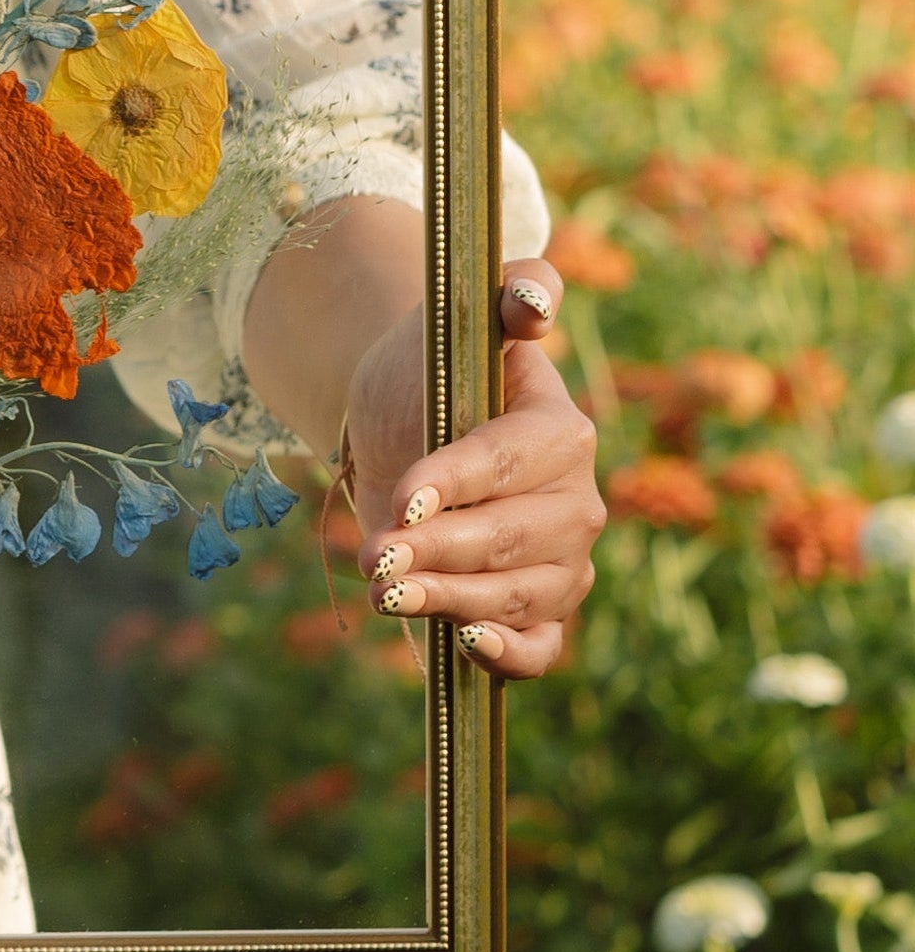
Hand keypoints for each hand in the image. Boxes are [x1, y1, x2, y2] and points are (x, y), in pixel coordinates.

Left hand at [343, 264, 604, 680]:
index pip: (506, 462)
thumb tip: (533, 298)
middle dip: (438, 552)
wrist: (412, 426)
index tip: (403, 499)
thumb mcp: (458, 321)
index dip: (455, 483)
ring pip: (518, 596)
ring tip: (387, 596)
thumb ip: (507, 294)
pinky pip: (539, 648)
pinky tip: (467, 647)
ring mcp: (564, 563)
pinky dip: (511, 657)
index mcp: (563, 432)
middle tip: (375, 559)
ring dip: (451, 603)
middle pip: (510, 538)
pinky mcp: (543, 612)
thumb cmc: (436, 374)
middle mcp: (576, 503)